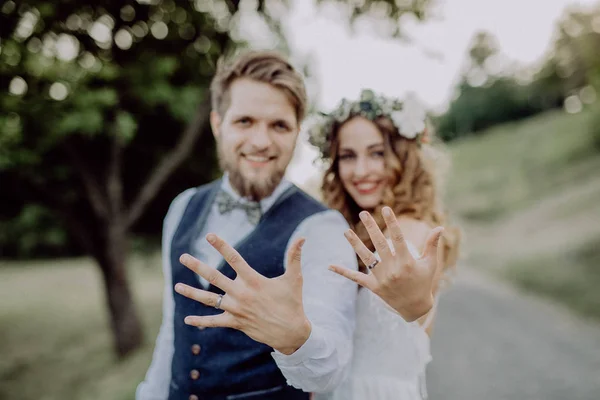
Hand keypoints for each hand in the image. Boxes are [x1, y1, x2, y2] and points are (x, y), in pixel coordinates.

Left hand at [174, 233, 311, 354]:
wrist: (292, 333)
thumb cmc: (293, 303)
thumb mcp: (294, 278)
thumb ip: (294, 257)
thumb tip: (302, 238)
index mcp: (253, 280)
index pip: (234, 258)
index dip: (221, 245)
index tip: (209, 235)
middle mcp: (241, 294)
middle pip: (214, 277)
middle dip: (197, 266)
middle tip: (182, 257)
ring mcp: (236, 309)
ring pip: (209, 299)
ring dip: (192, 292)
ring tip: (176, 287)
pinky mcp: (235, 322)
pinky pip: (214, 322)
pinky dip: (201, 321)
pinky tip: (187, 319)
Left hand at [328, 207, 443, 321]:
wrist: (415, 308)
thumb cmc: (424, 282)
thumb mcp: (430, 264)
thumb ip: (432, 245)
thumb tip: (440, 227)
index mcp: (407, 262)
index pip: (398, 238)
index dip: (392, 222)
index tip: (385, 209)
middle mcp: (392, 269)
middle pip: (379, 244)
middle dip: (371, 227)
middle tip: (363, 213)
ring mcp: (381, 278)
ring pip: (366, 258)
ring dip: (355, 244)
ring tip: (345, 231)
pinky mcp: (373, 286)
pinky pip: (356, 278)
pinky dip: (343, 272)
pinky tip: (330, 266)